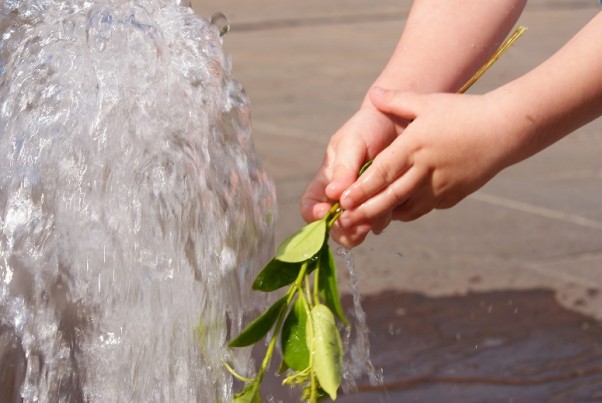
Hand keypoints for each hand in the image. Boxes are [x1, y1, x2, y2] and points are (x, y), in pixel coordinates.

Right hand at [300, 102, 404, 246]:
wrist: (400, 122)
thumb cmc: (368, 128)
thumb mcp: (352, 142)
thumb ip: (344, 168)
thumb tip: (333, 194)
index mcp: (325, 183)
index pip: (309, 207)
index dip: (313, 215)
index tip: (325, 212)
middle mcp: (341, 199)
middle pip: (333, 228)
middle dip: (343, 230)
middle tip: (357, 223)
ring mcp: (363, 205)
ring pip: (357, 231)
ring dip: (366, 225)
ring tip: (379, 208)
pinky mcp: (384, 207)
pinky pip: (380, 223)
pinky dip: (384, 217)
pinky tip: (393, 201)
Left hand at [336, 87, 511, 241]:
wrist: (505, 130)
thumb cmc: (464, 113)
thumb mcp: (429, 102)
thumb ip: (398, 100)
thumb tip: (374, 94)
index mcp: (416, 145)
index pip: (383, 171)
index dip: (362, 188)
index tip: (343, 199)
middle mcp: (426, 169)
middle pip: (391, 195)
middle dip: (366, 210)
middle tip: (345, 219)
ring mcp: (441, 185)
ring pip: (407, 207)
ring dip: (385, 214)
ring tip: (365, 220)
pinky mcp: (453, 196)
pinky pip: (425, 208)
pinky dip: (407, 212)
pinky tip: (395, 212)